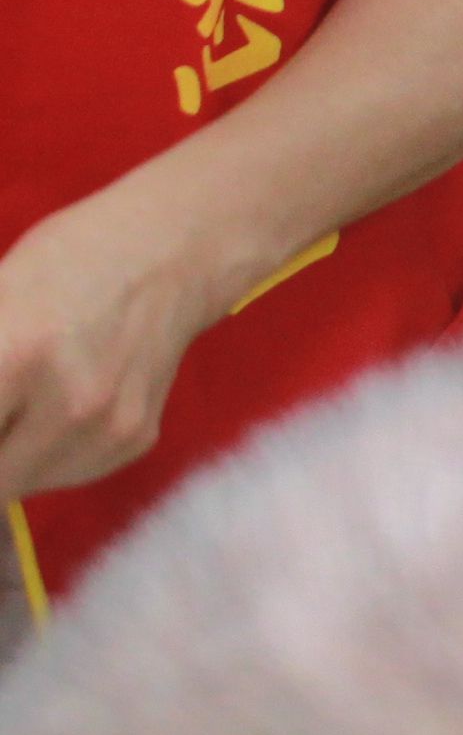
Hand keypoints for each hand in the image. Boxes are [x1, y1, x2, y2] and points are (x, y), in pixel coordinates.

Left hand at [0, 186, 235, 496]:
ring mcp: (106, 428)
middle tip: (4, 401)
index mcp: (14, 355)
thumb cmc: (66, 260)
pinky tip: (59, 404)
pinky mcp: (133, 440)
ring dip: (6, 454)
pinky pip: (62, 473)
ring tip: (22, 400)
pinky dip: (46, 452)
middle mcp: (67, 404)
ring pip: (16, 484)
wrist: (175, 250)